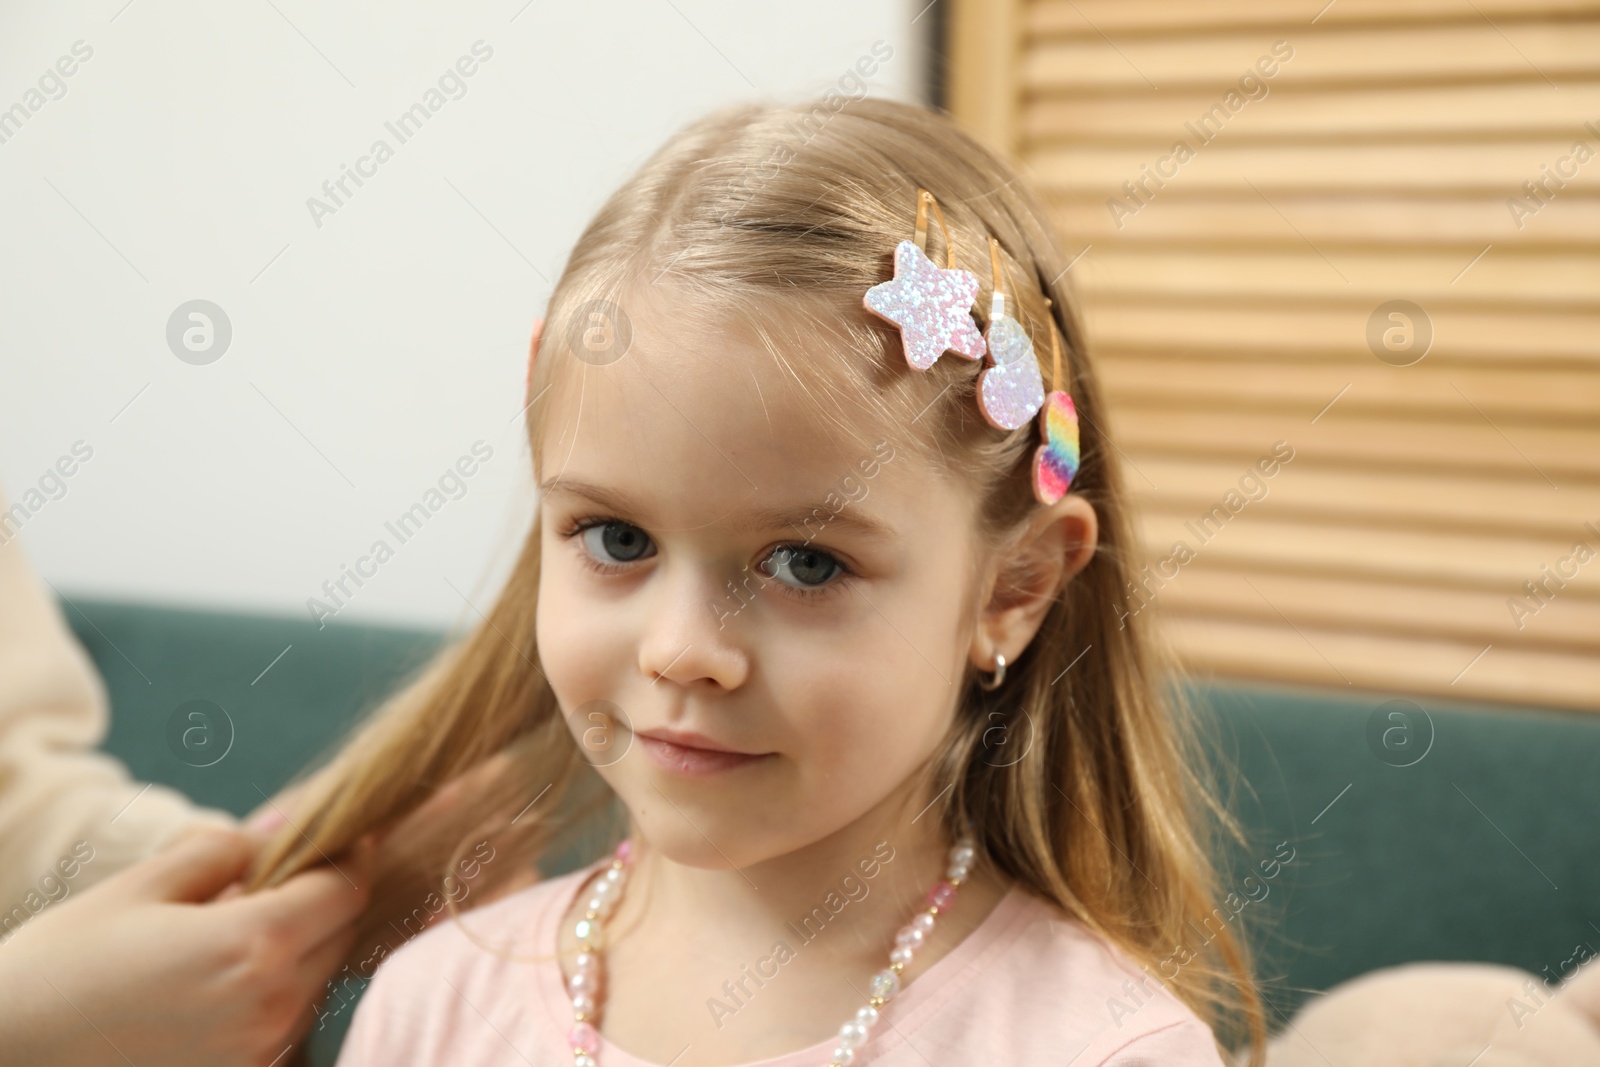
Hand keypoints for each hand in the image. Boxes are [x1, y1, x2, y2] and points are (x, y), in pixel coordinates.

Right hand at [0, 826, 372, 1066]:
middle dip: (321, 901)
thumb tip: (279, 831)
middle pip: (339, 937)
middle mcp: (270, 1007)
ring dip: (298, 951)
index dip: (349, 857)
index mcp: (253, 946)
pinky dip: (272, 995)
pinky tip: (220, 981)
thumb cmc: (60, 970)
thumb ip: (223, 851)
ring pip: (315, 983)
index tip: (343, 836)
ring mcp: (258, 1056)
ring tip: (234, 933)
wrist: (3, 1060)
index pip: (345, 890)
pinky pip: (284, 1027)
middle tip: (280, 879)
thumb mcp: (140, 888)